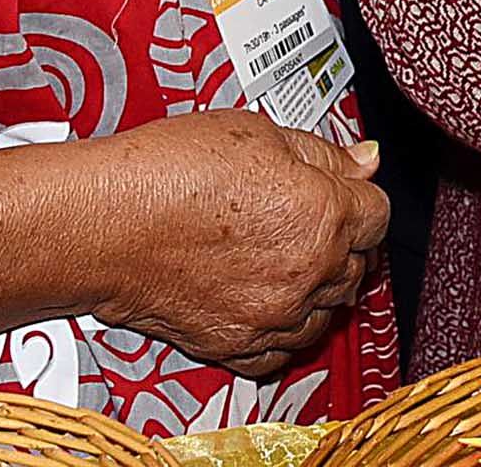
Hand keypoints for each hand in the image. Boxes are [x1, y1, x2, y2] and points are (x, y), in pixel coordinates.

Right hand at [85, 112, 387, 376]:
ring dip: (316, 284)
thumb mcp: (257, 132)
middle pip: (358, 263)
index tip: (338, 191)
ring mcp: (275, 316)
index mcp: (323, 214)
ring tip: (278, 254)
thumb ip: (321, 154)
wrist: (103, 222)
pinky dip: (281, 325)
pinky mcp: (239, 346)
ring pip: (327, 309)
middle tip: (302, 217)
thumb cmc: (169, 170)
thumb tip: (365, 161)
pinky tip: (261, 295)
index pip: (377, 213)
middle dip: (340, 239)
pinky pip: (284, 348)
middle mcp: (308, 272)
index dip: (357, 195)